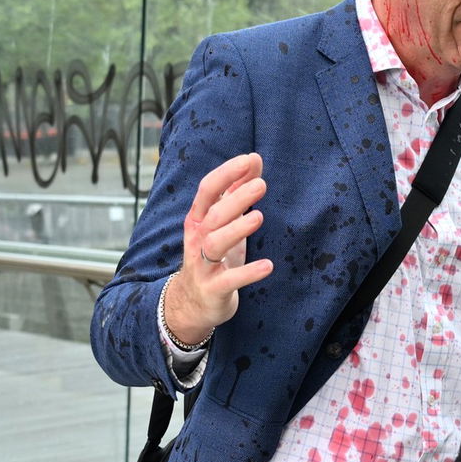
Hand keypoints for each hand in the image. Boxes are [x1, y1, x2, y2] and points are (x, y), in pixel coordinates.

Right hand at [164, 153, 274, 343]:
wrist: (192, 302)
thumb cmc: (212, 255)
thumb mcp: (223, 222)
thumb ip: (237, 191)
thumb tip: (254, 160)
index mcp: (199, 219)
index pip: (207, 190)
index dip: (226, 174)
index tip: (248, 160)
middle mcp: (197, 238)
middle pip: (214, 215)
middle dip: (236, 199)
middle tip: (261, 185)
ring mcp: (202, 264)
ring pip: (215, 243)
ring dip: (237, 229)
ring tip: (259, 217)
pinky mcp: (213, 289)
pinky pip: (229, 280)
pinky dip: (248, 273)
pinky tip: (268, 266)